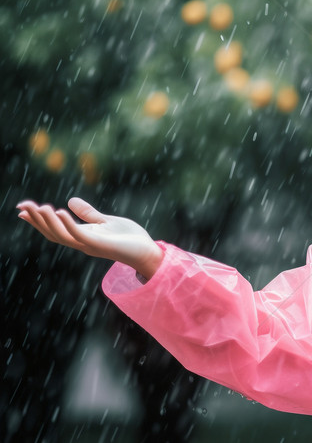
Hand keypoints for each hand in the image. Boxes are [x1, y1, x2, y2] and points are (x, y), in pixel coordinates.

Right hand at [17, 197, 163, 278]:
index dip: (37, 221)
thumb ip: (88, 213)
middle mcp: (82, 243)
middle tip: (22, 206)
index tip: (22, 210)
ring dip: (48, 221)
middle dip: (37, 220)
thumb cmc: (129, 238)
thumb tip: (69, 201)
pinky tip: (60, 211)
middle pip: (53, 233)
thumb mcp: (106, 221)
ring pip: (62, 235)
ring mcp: (90, 245)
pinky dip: (68, 224)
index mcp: (82, 236)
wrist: (148, 251)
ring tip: (38, 206)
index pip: (54, 229)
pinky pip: (79, 235)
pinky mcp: (100, 245)